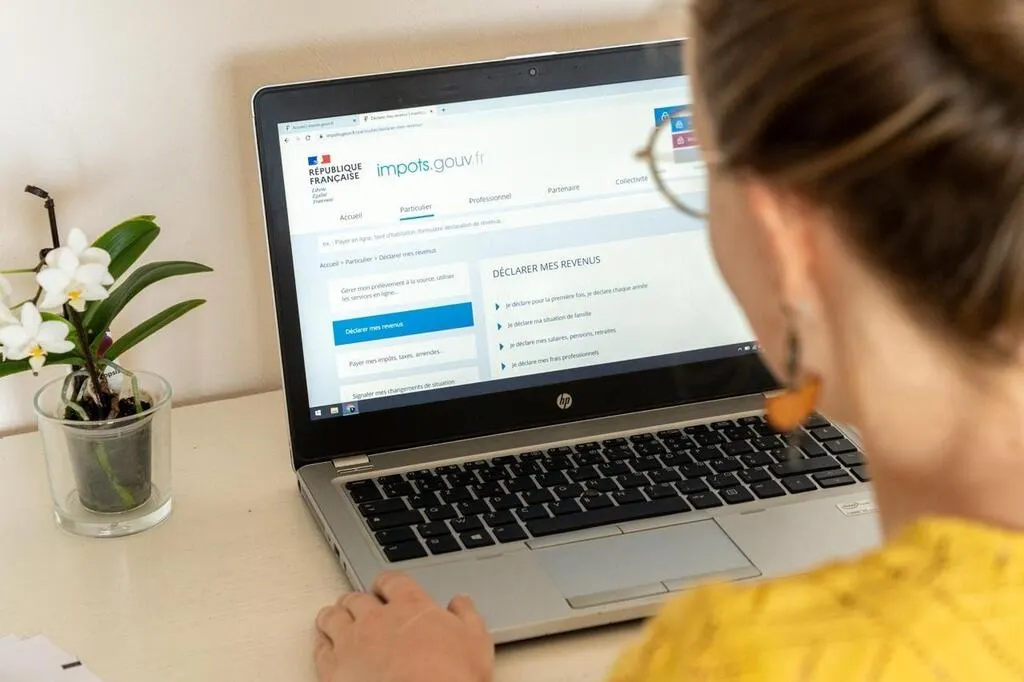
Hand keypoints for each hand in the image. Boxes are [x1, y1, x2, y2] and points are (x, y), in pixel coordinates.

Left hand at [315, 572, 494, 681]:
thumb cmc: (449, 678)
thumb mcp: (476, 641)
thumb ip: (466, 615)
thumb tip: (461, 602)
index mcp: (410, 605)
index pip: (392, 580)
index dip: (386, 583)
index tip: (385, 587)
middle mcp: (377, 618)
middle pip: (358, 598)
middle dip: (358, 599)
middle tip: (359, 603)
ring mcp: (352, 643)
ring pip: (334, 617)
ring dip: (335, 614)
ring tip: (334, 616)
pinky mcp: (335, 670)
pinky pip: (320, 649)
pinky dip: (321, 643)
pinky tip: (323, 644)